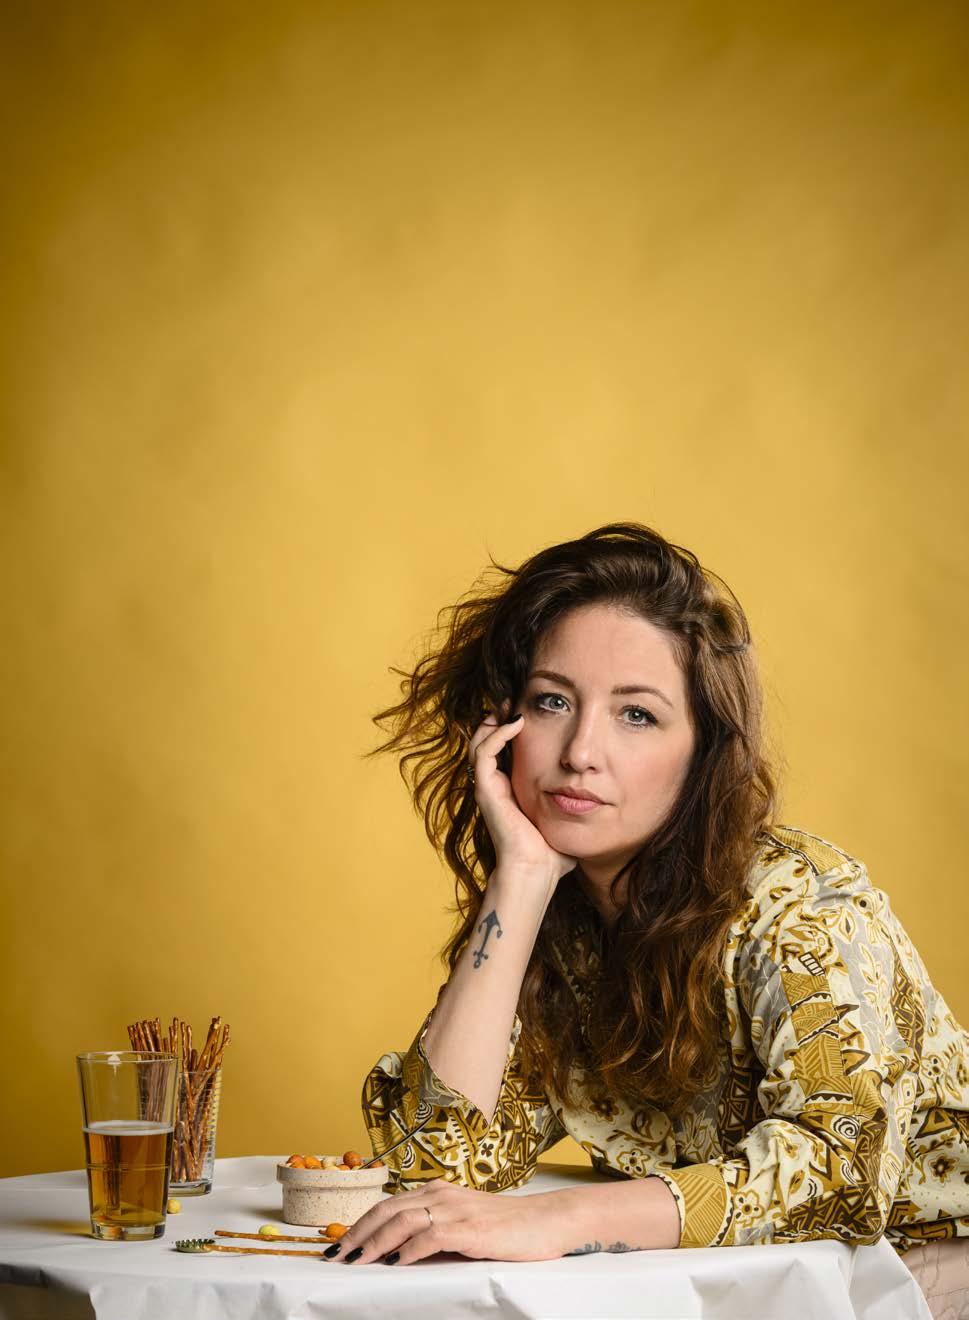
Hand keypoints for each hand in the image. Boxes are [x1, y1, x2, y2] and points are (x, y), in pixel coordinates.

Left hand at [328, 1180, 573, 1265]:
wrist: (545, 1222)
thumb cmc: (505, 1228)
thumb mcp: (462, 1223)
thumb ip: (433, 1231)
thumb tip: (396, 1253)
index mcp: (436, 1192)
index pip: (387, 1205)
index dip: (359, 1224)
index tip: (338, 1245)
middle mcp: (441, 1195)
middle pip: (386, 1210)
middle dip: (356, 1233)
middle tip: (335, 1256)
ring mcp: (455, 1209)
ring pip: (402, 1221)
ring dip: (374, 1243)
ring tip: (355, 1261)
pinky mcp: (470, 1229)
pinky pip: (430, 1236)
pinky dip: (407, 1250)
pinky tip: (394, 1263)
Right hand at [468, 709, 575, 883]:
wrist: (536, 872)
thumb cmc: (551, 855)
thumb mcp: (564, 820)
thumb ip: (575, 809)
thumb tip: (597, 803)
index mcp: (509, 791)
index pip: (501, 751)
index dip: (509, 730)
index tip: (527, 713)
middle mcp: (494, 786)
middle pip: (485, 741)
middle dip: (498, 719)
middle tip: (513, 702)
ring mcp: (488, 788)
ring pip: (479, 742)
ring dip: (495, 721)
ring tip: (512, 707)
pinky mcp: (487, 790)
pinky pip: (485, 752)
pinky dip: (498, 734)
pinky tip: (516, 723)